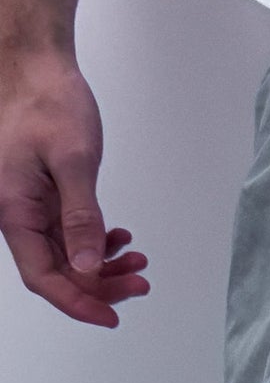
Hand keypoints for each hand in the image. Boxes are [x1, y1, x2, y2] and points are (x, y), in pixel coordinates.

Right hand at [0, 45, 149, 327]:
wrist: (35, 65)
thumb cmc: (47, 102)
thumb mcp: (72, 160)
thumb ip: (81, 216)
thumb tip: (88, 265)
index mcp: (15, 211)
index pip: (43, 277)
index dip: (78, 302)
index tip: (111, 317)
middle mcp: (17, 214)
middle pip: (58, 272)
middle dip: (100, 285)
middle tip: (141, 283)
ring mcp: (31, 206)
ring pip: (66, 255)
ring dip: (103, 265)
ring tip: (138, 261)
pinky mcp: (44, 195)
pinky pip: (68, 233)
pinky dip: (96, 241)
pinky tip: (120, 237)